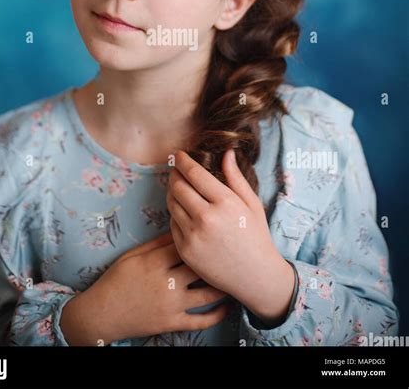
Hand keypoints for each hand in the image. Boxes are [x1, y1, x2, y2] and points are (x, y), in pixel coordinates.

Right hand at [60, 231, 231, 345]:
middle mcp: (166, 282)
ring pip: (207, 294)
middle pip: (201, 266)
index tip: (215, 229)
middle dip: (218, 257)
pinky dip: (217, 314)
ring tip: (234, 274)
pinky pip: (200, 320)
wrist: (102, 313)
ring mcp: (170, 305)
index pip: (186, 243)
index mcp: (155, 262)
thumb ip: (157, 243)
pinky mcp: (171, 323)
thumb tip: (182, 227)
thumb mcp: (133, 255)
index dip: (202, 236)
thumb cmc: (116, 279)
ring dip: (223, 285)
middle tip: (233, 249)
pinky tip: (227, 305)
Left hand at [166, 149, 294, 324]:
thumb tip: (226, 152)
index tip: (179, 154)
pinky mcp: (185, 250)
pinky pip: (172, 224)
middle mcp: (207, 218)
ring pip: (171, 204)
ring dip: (171, 191)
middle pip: (178, 186)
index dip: (183, 161)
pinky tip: (183, 209)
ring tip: (178, 187)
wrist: (255, 276)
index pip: (195, 174)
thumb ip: (236, 177)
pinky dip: (175, 213)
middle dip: (174, 174)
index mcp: (226, 203)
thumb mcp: (251, 204)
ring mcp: (194, 235)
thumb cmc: (256, 236)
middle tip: (176, 169)